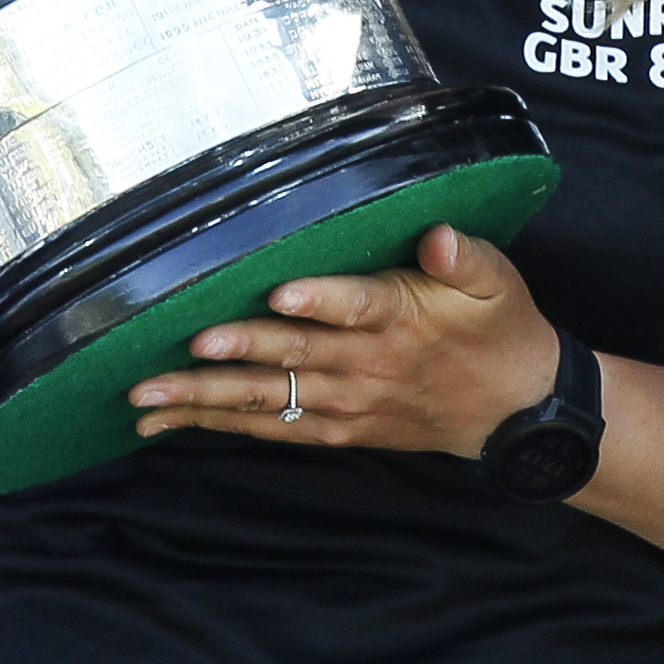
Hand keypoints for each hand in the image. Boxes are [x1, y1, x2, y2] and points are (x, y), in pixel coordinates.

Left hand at [126, 226, 559, 457]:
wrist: (516, 411)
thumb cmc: (499, 329)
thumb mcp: (497, 281)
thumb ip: (463, 256)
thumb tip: (436, 234)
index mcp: (402, 319)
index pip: (357, 305)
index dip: (319, 300)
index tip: (278, 295)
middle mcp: (367, 365)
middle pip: (292, 356)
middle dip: (231, 354)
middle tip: (177, 351)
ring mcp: (348, 403)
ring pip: (268, 400)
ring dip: (205, 398)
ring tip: (147, 396)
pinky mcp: (339, 429)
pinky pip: (274, 429)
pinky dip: (224, 426)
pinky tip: (176, 421)